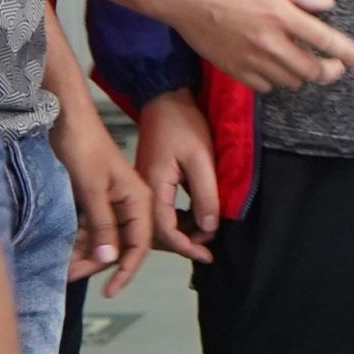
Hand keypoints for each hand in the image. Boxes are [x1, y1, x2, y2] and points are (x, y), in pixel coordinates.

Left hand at [50, 110, 152, 295]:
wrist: (66, 118)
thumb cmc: (83, 148)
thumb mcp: (92, 189)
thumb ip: (103, 224)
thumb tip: (110, 259)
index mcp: (139, 199)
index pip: (139, 244)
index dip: (126, 270)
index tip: (108, 290)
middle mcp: (130, 203)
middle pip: (120, 244)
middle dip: (97, 264)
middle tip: (68, 276)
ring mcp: (112, 201)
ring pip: (104, 237)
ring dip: (84, 253)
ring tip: (61, 267)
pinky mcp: (95, 198)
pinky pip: (91, 226)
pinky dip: (78, 239)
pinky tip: (63, 249)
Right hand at [135, 91, 219, 263]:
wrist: (165, 98)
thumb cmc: (184, 124)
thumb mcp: (201, 159)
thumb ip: (205, 194)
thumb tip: (209, 228)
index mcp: (153, 187)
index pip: (164, 229)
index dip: (186, 246)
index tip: (207, 255)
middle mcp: (144, 190)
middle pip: (158, 230)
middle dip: (184, 243)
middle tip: (209, 250)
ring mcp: (145, 185)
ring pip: (160, 220)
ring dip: (182, 232)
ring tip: (206, 237)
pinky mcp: (151, 179)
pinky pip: (162, 207)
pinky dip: (178, 218)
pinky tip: (195, 219)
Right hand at [167, 0, 353, 94]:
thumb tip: (328, 5)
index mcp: (282, 16)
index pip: (327, 41)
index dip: (351, 55)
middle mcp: (270, 42)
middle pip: (313, 72)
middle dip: (330, 71)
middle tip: (334, 65)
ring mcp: (251, 60)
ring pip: (291, 82)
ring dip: (302, 75)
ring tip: (300, 61)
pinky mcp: (234, 70)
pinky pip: (266, 86)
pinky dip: (276, 80)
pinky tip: (273, 66)